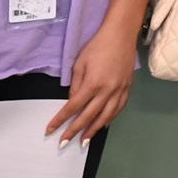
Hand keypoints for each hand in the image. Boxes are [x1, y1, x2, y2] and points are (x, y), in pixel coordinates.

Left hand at [47, 27, 137, 145]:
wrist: (121, 35)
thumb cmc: (97, 46)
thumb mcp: (80, 64)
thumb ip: (76, 85)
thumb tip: (73, 102)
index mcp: (92, 83)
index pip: (73, 107)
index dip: (60, 120)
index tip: (51, 130)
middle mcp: (107, 90)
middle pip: (89, 116)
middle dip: (75, 131)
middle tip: (64, 142)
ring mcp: (119, 91)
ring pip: (106, 116)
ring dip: (94, 130)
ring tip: (85, 141)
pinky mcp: (127, 88)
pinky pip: (119, 108)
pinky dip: (110, 119)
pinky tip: (103, 124)